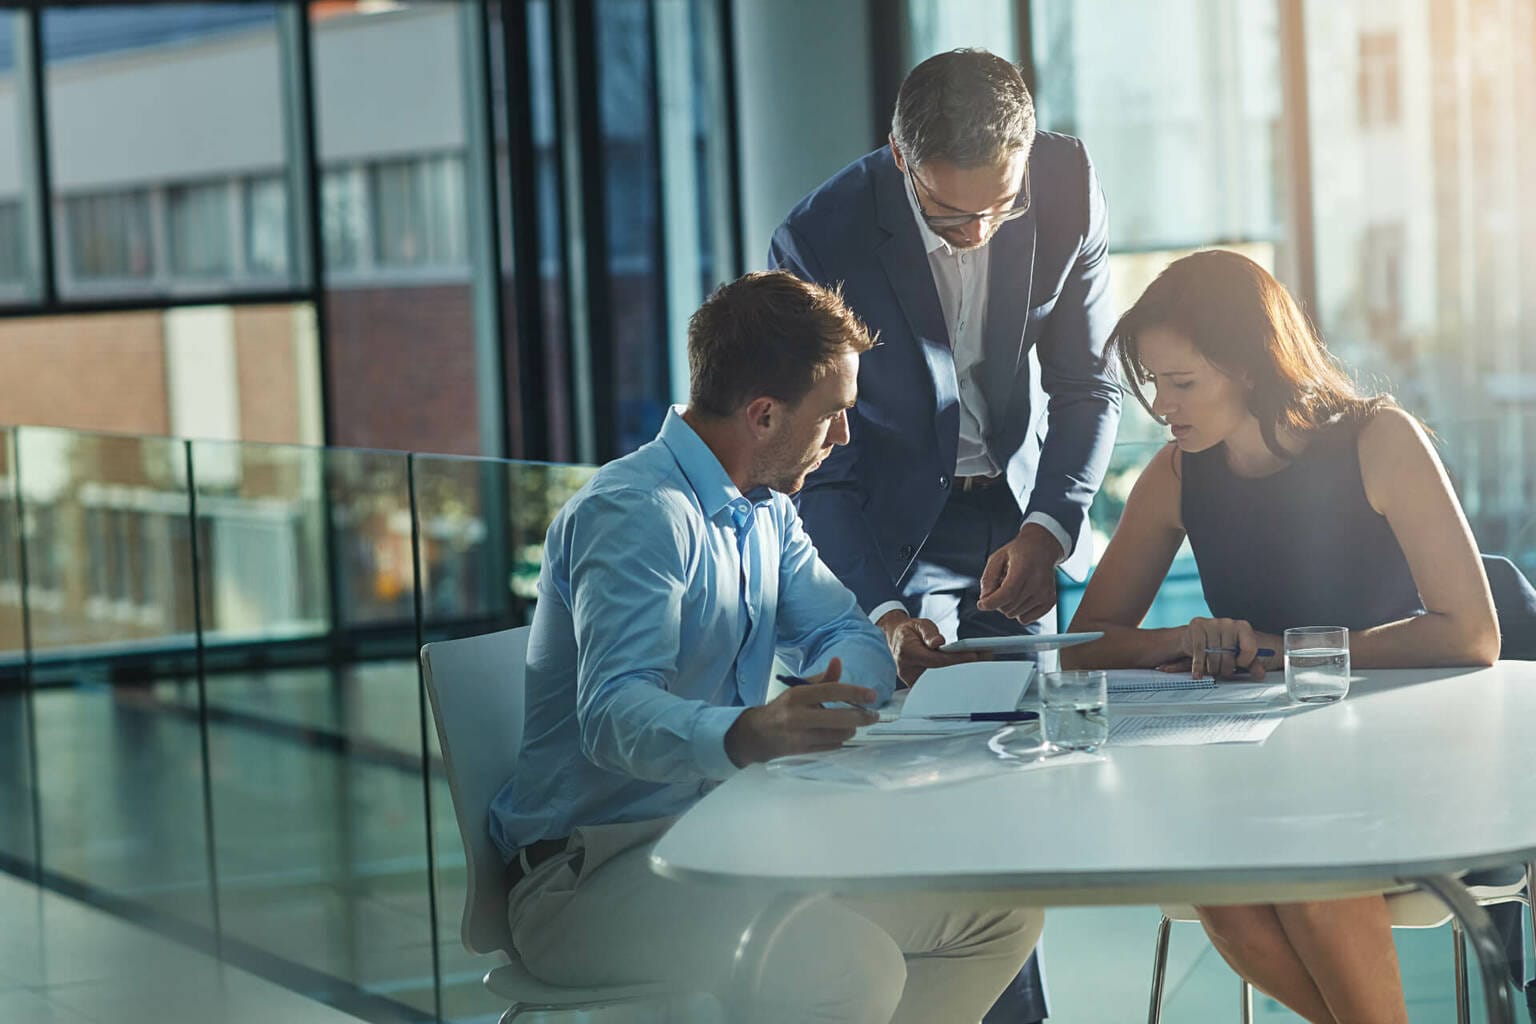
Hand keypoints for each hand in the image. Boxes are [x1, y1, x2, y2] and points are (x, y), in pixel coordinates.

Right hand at [724, 658, 877, 766]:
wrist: (756, 735)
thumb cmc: (783, 708)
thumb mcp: (799, 689)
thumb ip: (822, 679)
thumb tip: (838, 661)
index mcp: (797, 695)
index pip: (831, 691)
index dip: (854, 692)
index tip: (872, 695)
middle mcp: (798, 716)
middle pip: (838, 717)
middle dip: (861, 717)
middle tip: (873, 715)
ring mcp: (800, 736)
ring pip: (838, 735)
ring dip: (850, 729)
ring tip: (852, 724)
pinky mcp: (803, 752)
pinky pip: (831, 747)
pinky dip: (840, 740)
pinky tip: (839, 734)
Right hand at [876, 610, 988, 687]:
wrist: (897, 639)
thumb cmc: (910, 631)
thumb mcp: (919, 624)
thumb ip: (929, 632)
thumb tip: (938, 642)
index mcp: (907, 653)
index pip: (936, 660)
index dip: (956, 659)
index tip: (974, 655)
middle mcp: (908, 670)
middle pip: (940, 675)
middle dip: (964, 670)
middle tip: (984, 662)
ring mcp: (912, 680)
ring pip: (940, 682)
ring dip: (962, 675)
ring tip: (982, 665)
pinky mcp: (917, 685)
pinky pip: (937, 684)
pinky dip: (954, 679)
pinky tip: (969, 672)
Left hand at [975, 524, 1061, 624]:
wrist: (1043, 548)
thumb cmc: (1018, 553)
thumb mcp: (997, 558)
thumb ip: (988, 578)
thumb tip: (985, 598)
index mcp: (1024, 569)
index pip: (1007, 594)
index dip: (991, 602)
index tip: (981, 604)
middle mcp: (1038, 583)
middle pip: (1008, 607)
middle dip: (997, 601)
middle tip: (1000, 586)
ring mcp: (1046, 594)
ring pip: (1014, 614)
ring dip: (1008, 604)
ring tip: (1013, 587)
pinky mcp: (1050, 602)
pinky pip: (1024, 619)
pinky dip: (1018, 611)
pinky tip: (1021, 596)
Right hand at [1182, 618, 1282, 679]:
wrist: (1196, 634)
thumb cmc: (1219, 644)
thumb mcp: (1238, 653)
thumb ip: (1251, 663)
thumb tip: (1260, 674)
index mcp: (1242, 627)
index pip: (1249, 649)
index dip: (1244, 662)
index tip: (1238, 664)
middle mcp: (1228, 622)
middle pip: (1229, 654)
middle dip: (1225, 668)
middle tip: (1223, 671)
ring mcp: (1212, 623)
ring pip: (1213, 654)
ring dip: (1212, 668)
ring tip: (1212, 669)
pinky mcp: (1197, 626)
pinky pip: (1199, 652)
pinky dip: (1198, 667)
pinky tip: (1198, 674)